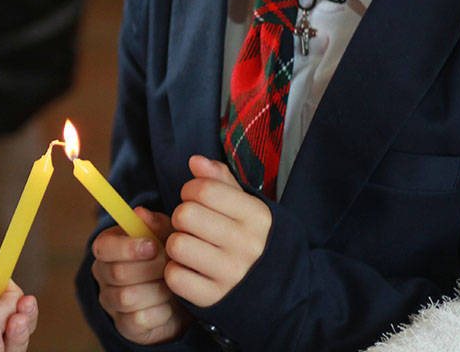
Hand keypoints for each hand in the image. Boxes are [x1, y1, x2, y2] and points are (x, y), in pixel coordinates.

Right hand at [91, 208, 189, 344]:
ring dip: (157, 291)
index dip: (127, 247)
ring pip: (127, 297)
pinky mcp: (124, 325)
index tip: (153, 246)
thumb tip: (140, 213)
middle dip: (150, 269)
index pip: (104, 247)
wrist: (180, 297)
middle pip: (118, 273)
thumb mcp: (167, 237)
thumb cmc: (167, 258)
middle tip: (170, 265)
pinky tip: (169, 305)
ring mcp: (111, 302)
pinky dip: (161, 312)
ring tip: (172, 285)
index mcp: (107, 248)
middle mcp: (103, 274)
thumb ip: (156, 225)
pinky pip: (139, 320)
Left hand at [165, 156, 271, 306]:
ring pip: (176, 245)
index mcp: (256, 217)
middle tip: (193, 226)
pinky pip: (174, 276)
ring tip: (191, 247)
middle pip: (185, 215)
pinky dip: (175, 271)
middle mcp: (246, 245)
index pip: (204, 190)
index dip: (190, 190)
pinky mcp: (214, 299)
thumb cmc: (258, 242)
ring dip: (177, 244)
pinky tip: (190, 269)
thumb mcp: (250, 208)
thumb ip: (222, 181)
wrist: (285, 295)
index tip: (196, 199)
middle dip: (182, 217)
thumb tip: (194, 161)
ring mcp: (230, 275)